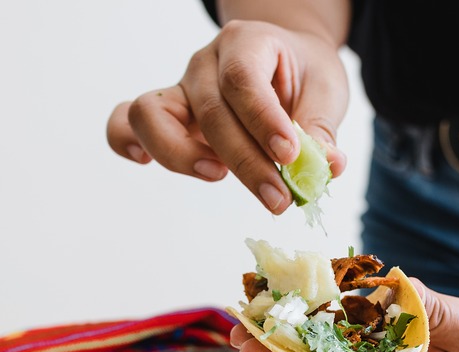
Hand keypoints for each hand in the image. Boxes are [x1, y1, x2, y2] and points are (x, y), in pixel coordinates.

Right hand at [106, 20, 347, 212]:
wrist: (284, 59)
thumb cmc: (304, 74)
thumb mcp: (326, 90)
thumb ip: (322, 129)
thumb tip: (328, 167)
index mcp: (248, 42)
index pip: (243, 80)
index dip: (263, 121)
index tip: (289, 156)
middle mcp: (207, 63)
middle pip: (211, 113)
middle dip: (245, 163)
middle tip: (278, 199)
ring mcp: (182, 87)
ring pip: (153, 115)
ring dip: (181, 155)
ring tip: (218, 175)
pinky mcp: (169, 114)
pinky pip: (126, 120)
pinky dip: (127, 141)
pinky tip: (145, 162)